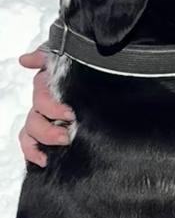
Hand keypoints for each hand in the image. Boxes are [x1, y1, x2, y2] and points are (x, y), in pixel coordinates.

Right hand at [17, 49, 75, 165]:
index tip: (70, 115)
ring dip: (41, 139)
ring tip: (61, 145)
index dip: (52, 107)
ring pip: (30, 130)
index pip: (41, 95)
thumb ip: (47, 57)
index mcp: (50, 85)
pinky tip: (43, 160)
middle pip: (35, 117)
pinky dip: (32, 153)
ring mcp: (45, 119)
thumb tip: (25, 60)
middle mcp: (45, 103)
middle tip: (66, 136)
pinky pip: (30, 144)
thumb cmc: (86, 72)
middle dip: (48, 129)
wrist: (107, 86)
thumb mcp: (68, 60)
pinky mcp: (48, 134)